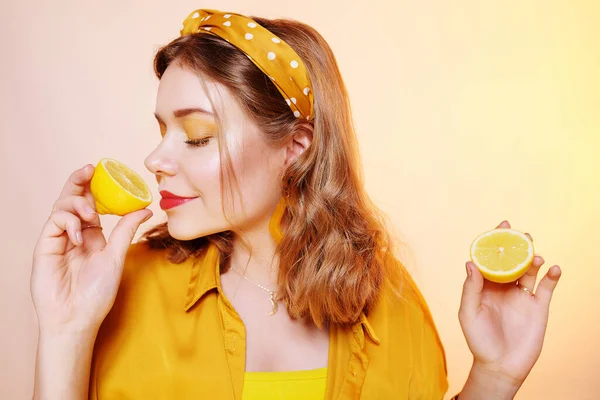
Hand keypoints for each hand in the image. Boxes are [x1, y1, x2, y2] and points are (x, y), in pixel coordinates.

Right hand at [31, 164, 152, 333]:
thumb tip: (146, 208)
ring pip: (62, 206)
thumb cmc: (96, 293)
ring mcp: (58, 239)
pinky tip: (80, 236)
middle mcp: (74, 234)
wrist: (76, 318)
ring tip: (92, 214)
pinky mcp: (45, 246)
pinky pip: (54, 222)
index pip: (92, 203)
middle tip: (89, 168)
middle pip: (72, 199)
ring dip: (78, 203)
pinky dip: (69, 222)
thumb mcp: (116, 256)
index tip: (105, 172)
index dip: (96, 187)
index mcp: (93, 235)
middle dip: (79, 181)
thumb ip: (126, 230)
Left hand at [458, 220, 561, 391]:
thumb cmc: (479, 340)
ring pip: (529, 270)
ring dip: (533, 260)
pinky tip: (553, 269)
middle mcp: (504, 287)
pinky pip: (546, 287)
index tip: (501, 226)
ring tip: (534, 256)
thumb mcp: (468, 313)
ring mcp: (522, 296)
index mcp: (485, 285)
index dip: (496, 241)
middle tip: (522, 234)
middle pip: (512, 260)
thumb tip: (470, 263)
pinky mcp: (538, 307)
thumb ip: (470, 289)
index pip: (490, 258)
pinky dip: (552, 276)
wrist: (500, 366)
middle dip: (517, 245)